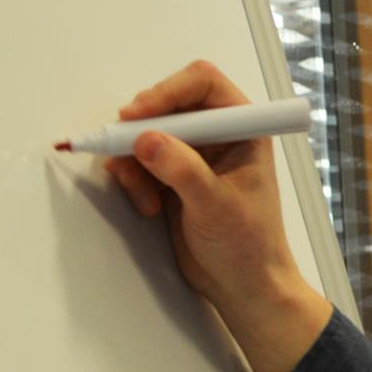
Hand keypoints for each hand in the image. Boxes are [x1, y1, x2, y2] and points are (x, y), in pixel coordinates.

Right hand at [104, 60, 332, 371]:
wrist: (243, 287)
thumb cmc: (248, 246)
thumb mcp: (216, 206)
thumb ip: (182, 170)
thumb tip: (146, 140)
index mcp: (243, 129)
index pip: (203, 83)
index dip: (168, 91)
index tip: (137, 114)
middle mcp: (218, 135)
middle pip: (168, 105)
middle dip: (142, 128)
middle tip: (122, 151)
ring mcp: (194, 156)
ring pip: (148, 134)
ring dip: (134, 161)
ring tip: (143, 196)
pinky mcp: (174, 178)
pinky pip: (141, 162)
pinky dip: (134, 180)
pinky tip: (147, 207)